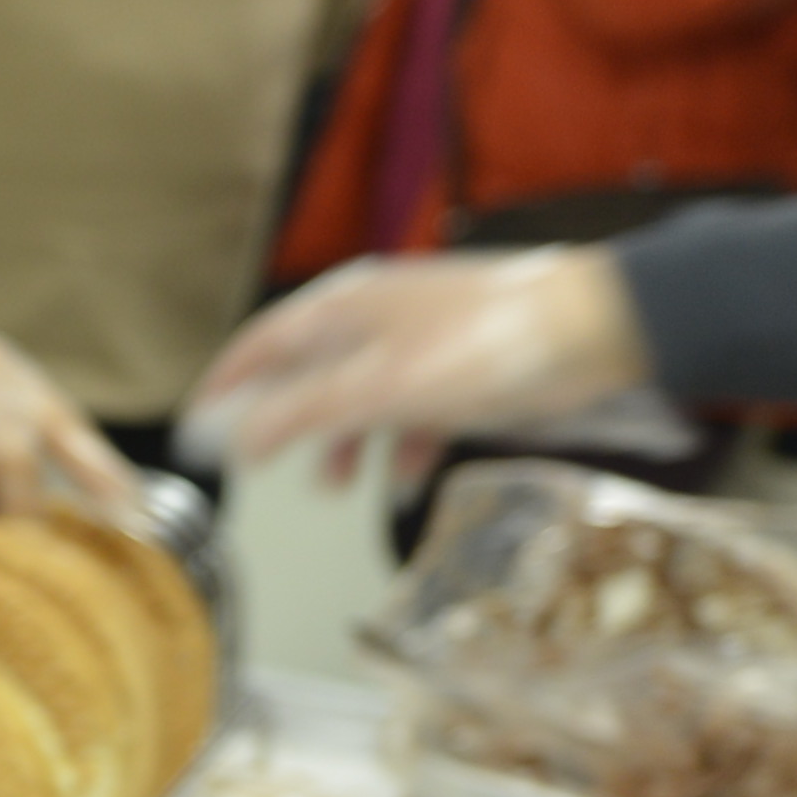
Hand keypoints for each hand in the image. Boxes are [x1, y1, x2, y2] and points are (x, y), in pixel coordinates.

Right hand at [180, 249, 651, 481]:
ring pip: (360, 398)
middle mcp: (376, 319)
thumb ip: (302, 413)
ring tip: (339, 487)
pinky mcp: (463, 369)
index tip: (199, 428)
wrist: (597, 329)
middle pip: (308, 373)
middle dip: (287, 424)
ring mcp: (421, 344)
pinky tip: (406, 482)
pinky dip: (401, 448)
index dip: (226, 388)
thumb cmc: (488, 346)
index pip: (261, 345)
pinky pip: (412, 413)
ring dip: (344, 444)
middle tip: (265, 467)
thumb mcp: (379, 388)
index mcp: (344, 309)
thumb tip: (234, 439)